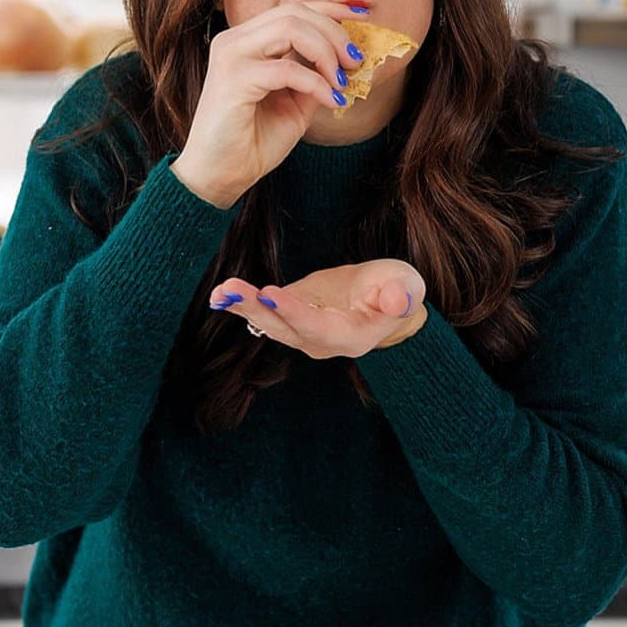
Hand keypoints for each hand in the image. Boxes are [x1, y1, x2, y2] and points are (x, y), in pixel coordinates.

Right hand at [170, 0, 365, 209]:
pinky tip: (330, 100)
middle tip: (355, 61)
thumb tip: (344, 60)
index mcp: (246, 42)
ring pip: (291, 28)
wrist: (220, 177)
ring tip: (341, 81)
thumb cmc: (252, 142)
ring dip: (326, 52)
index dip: (330, 9)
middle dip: (334, 33)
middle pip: (295, 12)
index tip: (362, 17)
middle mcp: (234, 41)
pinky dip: (316, 83)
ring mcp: (231, 56)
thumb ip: (313, 76)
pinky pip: (287, 69)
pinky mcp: (233, 78)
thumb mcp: (295, 103)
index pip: (292, 9)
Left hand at [210, 260, 427, 357]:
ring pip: (269, 323)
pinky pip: (263, 313)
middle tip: (231, 291)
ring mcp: (302, 332)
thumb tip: (397, 301)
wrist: (383, 296)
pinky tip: (221, 294)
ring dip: (243, 306)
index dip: (295, 313)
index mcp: (349, 337)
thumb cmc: (396, 289)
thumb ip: (400, 295)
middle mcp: (320, 342)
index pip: (318, 328)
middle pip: (285, 329)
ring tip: (222, 292)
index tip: (272, 295)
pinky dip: (242, 304)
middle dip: (256, 309)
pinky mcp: (289, 316)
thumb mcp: (406, 285)